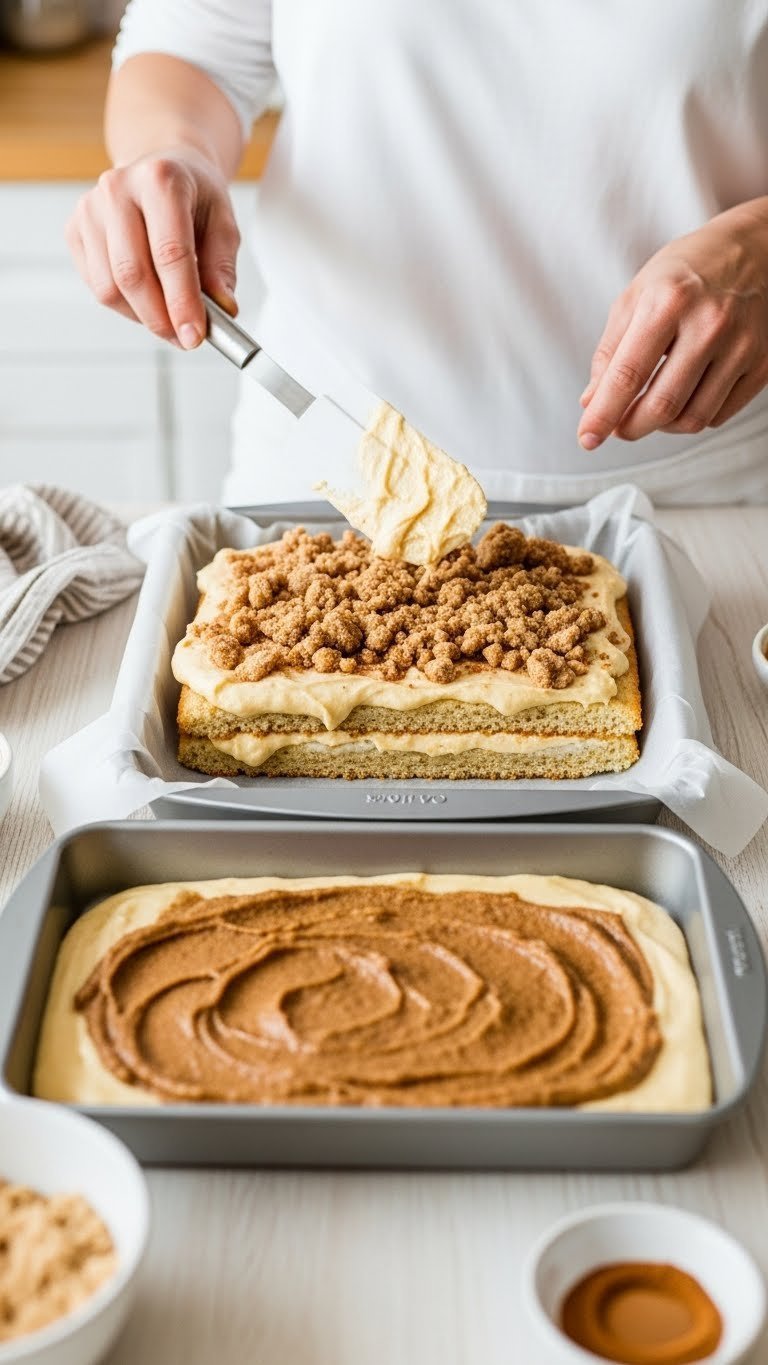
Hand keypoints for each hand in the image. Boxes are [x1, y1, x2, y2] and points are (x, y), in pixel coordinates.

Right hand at [65, 147, 240, 347]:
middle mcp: (118, 188)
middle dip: (160, 317)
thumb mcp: (223, 226)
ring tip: (168, 317)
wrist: (162, 172)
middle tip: (183, 338)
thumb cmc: (194, 200)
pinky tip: (147, 300)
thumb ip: (222, 269)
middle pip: (132, 273)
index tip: (195, 336)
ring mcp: (90, 208)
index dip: (182, 301)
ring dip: (142, 316)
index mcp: (161, 179)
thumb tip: (222, 309)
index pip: (169, 252)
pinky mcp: (75, 229)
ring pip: (109, 287)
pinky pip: (97, 286)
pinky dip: (125, 306)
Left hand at [578, 199, 767, 448]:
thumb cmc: (686, 272)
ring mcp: (742, 345)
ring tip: (650, 407)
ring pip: (692, 419)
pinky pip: (718, 415)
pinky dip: (692, 417)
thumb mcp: (636, 296)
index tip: (588, 439)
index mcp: (669, 301)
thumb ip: (610, 351)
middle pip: (662, 406)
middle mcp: (710, 323)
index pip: (629, 374)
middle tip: (618, 427)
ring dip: (662, 426)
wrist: (754, 249)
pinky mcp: (763, 363)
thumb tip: (591, 402)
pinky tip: (684, 396)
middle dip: (631, 428)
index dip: (604, 414)